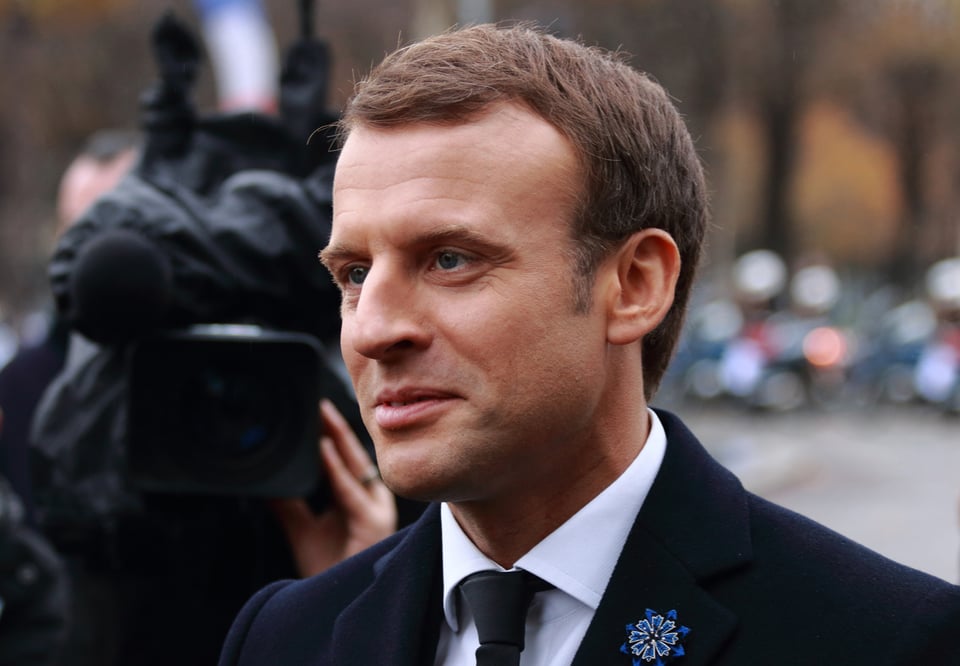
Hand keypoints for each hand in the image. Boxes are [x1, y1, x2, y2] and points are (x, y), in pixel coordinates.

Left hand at [269, 399, 395, 577]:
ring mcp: (374, 508)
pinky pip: (351, 490)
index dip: (331, 432)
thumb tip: (270, 480)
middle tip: (317, 402)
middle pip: (353, 454)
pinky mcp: (371, 522)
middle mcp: (370, 498)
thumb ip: (289, 504)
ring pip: (356, 465)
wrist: (338, 602)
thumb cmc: (330, 568)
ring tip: (321, 415)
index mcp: (358, 496)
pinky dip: (337, 469)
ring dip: (337, 438)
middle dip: (335, 426)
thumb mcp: (303, 529)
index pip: (344, 457)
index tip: (314, 410)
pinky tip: (325, 451)